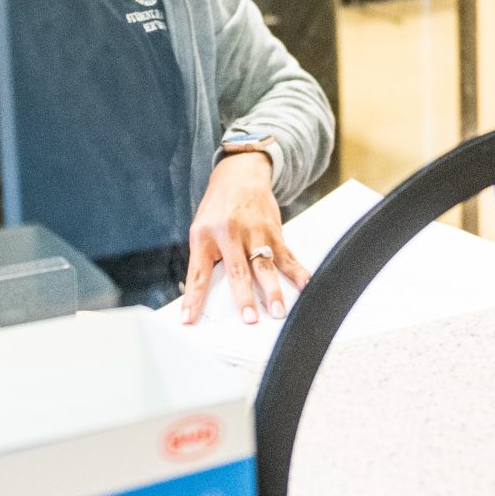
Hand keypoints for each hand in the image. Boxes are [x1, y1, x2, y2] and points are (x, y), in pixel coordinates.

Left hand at [179, 152, 309, 325]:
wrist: (239, 175)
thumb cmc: (218, 209)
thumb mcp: (201, 229)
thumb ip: (204, 259)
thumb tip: (200, 296)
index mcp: (205, 237)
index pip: (198, 273)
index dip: (193, 298)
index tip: (189, 320)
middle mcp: (230, 234)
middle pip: (238, 271)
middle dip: (244, 297)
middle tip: (250, 319)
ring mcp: (254, 232)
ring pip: (264, 265)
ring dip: (273, 290)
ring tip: (278, 310)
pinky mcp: (273, 231)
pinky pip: (286, 255)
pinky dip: (297, 271)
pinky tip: (305, 284)